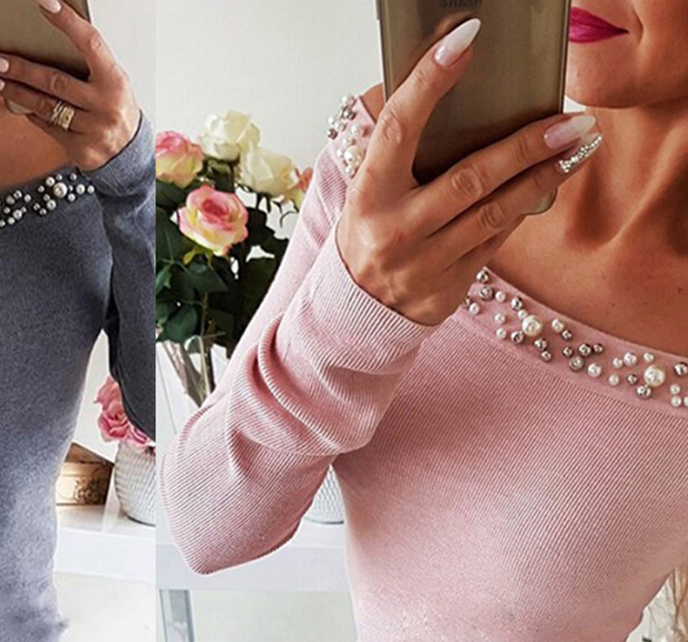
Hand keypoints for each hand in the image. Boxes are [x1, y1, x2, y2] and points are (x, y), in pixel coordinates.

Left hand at [0, 0, 140, 171]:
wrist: (128, 154)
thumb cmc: (114, 108)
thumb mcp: (110, 81)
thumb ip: (86, 64)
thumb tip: (45, 39)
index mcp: (115, 80)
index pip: (90, 43)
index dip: (67, 22)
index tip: (43, 1)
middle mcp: (104, 105)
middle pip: (55, 81)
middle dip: (19, 68)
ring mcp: (92, 129)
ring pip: (45, 105)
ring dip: (13, 90)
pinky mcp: (79, 147)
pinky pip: (47, 126)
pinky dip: (30, 111)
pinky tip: (14, 100)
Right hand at [337, 18, 602, 326]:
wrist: (357, 308)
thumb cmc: (370, 233)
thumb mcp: (370, 191)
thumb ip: (401, 151)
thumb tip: (448, 86)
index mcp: (368, 195)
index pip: (399, 128)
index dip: (430, 82)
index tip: (466, 39)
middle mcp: (394, 231)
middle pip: (469, 178)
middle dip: (526, 145)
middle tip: (570, 119)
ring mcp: (422, 264)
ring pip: (493, 214)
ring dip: (543, 178)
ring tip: (579, 147)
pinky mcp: (446, 288)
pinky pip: (494, 243)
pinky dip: (523, 210)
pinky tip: (548, 184)